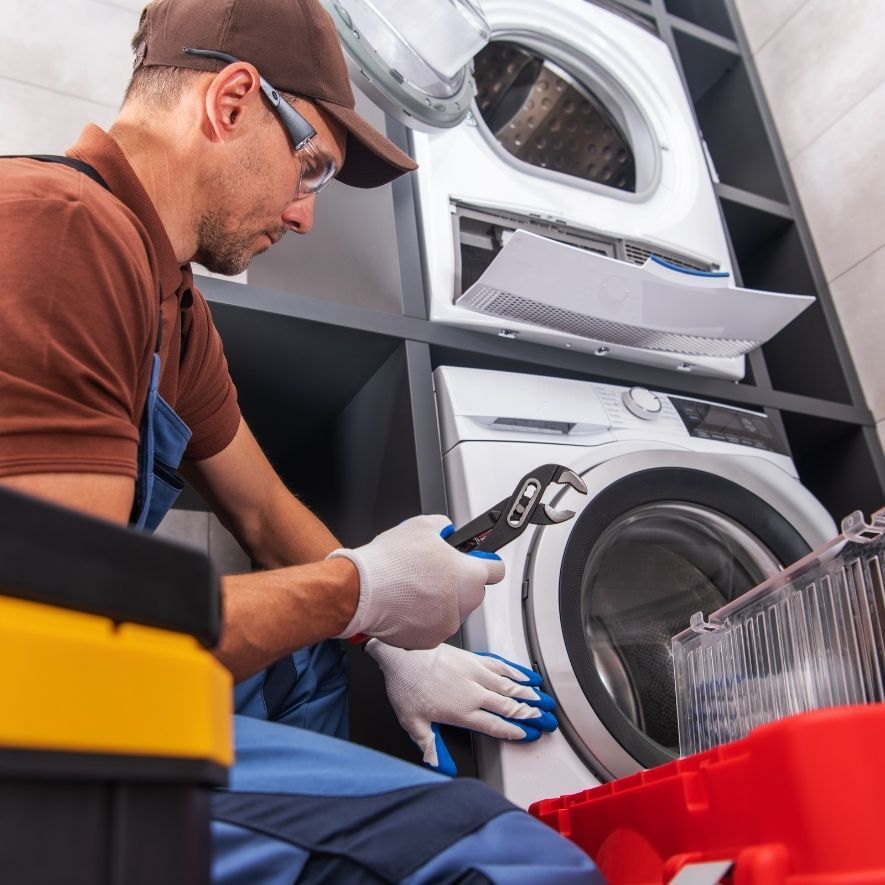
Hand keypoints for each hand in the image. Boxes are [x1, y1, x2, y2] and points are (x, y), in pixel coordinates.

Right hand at [327, 515, 504, 648]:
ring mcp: (447, 625)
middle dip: (458, 582)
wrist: (361, 591)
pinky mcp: (429, 641)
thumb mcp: (422, 525)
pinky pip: (433, 627)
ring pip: (452, 611)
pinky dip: (423, 618)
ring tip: (413, 587)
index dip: (486, 561)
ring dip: (441, 601)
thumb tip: (447, 531)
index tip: (478, 560)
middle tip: (434, 571)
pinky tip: (406, 604)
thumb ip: (444, 527)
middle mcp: (465, 603)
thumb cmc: (390, 562)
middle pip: (473, 592)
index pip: (497, 569)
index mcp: (470, 575)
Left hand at [366, 640, 556, 775]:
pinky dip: (516, 671)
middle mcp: (474, 693)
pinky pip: (501, 665)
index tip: (528, 735)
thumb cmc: (406, 684)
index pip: (495, 726)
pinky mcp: (473, 658)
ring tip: (545, 701)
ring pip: (510, 686)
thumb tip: (438, 766)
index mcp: (462, 712)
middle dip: (531, 716)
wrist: (403, 651)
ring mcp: (476, 673)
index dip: (514, 732)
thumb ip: (429, 746)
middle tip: (547, 720)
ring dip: (529, 695)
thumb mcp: (412, 722)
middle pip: (509, 707)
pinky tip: (526, 675)